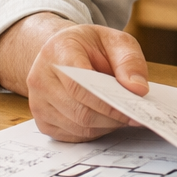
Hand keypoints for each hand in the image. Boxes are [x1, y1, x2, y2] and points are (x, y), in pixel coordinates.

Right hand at [0, 14, 148, 142]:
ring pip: (77, 126)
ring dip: (105, 126)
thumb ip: (129, 61)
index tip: (133, 109)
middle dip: (111, 118)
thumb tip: (138, 90)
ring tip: (123, 116)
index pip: (80, 86)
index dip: (108, 103)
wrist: (61, 51)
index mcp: (58, 51)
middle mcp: (41, 78)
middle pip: (79, 111)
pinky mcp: (42, 120)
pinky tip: (105, 120)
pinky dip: (93, 132)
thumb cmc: (90, 46)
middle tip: (135, 116)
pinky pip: (71, 135)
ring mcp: (38, 102)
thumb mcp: (115, 41)